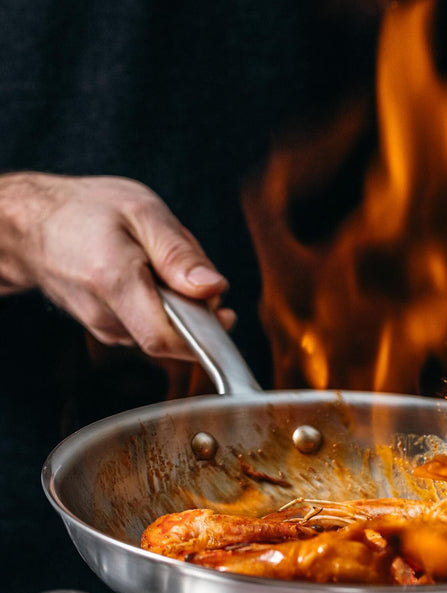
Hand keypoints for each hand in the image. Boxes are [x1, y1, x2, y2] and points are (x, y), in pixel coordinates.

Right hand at [0, 172, 234, 358]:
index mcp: (114, 282)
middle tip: (187, 267)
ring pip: (164, 328)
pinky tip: (147, 275)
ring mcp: (105, 327)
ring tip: (158, 263)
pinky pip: (151, 324)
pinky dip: (162, 304)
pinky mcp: (109, 329)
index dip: (204, 336)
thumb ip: (179, 253)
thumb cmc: (85, 210)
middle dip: (196, 306)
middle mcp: (106, 315)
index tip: (226, 315)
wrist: (31, 225)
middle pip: (173, 332)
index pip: (165, 338)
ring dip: (178, 302)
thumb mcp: (142, 211)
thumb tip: (214, 288)